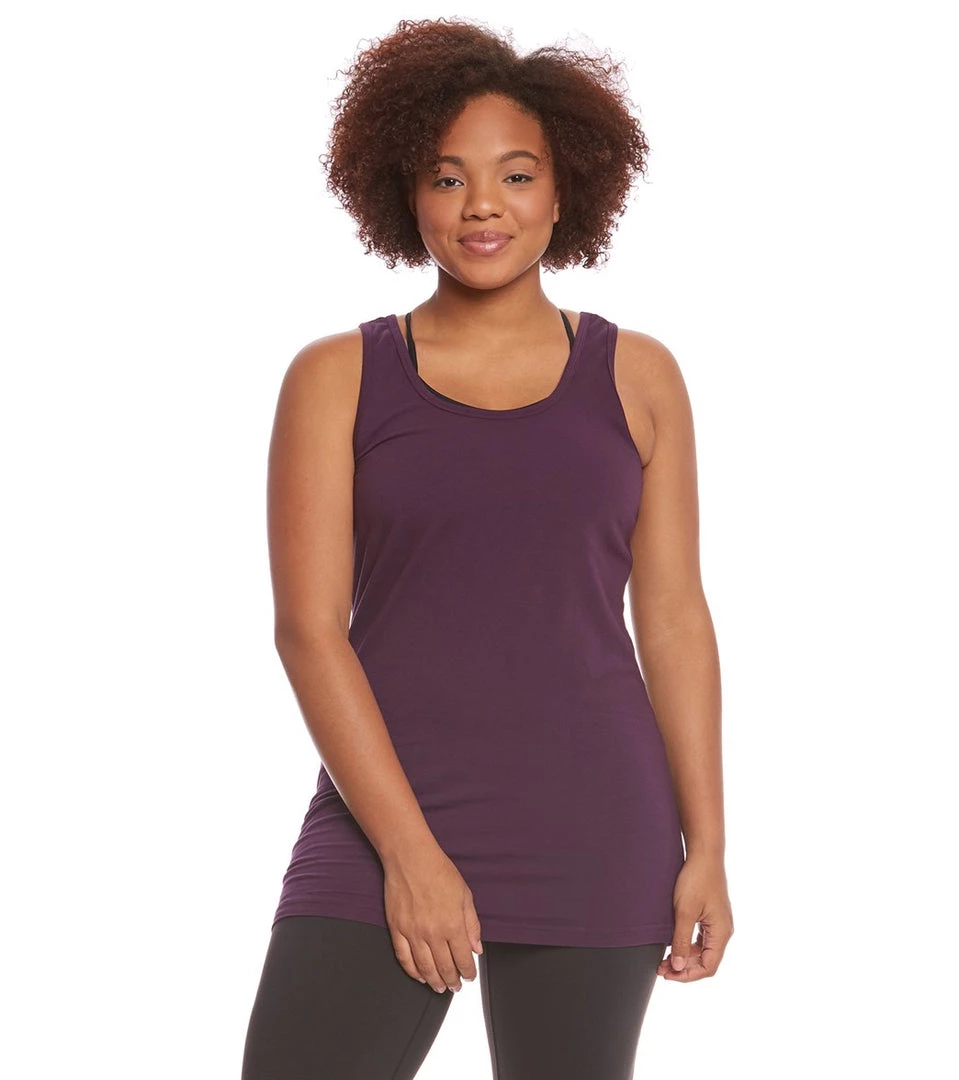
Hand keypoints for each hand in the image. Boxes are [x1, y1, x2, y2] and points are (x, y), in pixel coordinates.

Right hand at [383, 843, 482, 993]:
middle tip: (456, 987)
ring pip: (424, 968)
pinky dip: (412, 971)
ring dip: (434, 981)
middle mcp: (433, 933)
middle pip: (444, 967)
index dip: (468, 972)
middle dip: (452, 981)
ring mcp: (413, 933)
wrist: (410, 858)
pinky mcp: (396, 929)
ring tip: (440, 987)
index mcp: (452, 924)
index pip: (463, 959)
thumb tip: (476, 948)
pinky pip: (404, 958)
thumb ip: (472, 924)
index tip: (469, 976)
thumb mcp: (465, 894)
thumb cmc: (438, 871)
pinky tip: (419, 976)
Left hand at [658, 851, 733, 981]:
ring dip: (685, 958)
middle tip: (660, 968)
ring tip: (664, 960)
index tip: (667, 974)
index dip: (687, 975)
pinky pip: (702, 939)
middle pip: (705, 961)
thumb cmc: (696, 880)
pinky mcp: (712, 915)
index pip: (708, 967)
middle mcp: (723, 931)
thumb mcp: (684, 912)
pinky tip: (674, 945)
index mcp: (721, 933)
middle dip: (684, 968)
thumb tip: (678, 967)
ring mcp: (718, 923)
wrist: (704, 854)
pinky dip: (688, 946)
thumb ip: (681, 941)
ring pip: (703, 951)